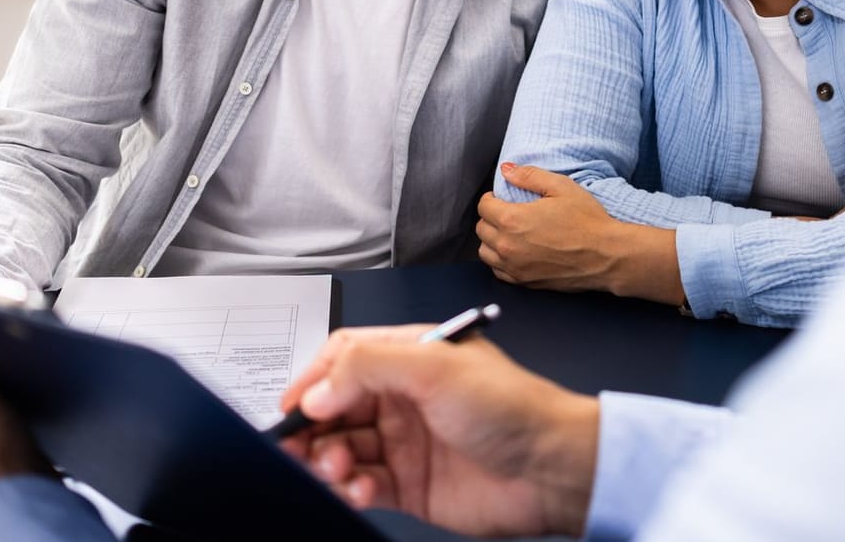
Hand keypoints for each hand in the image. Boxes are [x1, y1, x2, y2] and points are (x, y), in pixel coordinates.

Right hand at [278, 326, 599, 537]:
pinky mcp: (409, 485)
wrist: (552, 469)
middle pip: (334, 407)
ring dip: (328, 459)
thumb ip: (369, 368)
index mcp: (410, 356)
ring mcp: (405, 442)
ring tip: (337, 468)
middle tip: (296, 446)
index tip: (292, 407)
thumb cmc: (513, 408)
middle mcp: (403, 398)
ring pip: (342, 448)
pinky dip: (350, 488)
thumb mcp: (435, 367)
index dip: (313, 380)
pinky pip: (361, 484)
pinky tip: (358, 488)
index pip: (344, 358)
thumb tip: (317, 390)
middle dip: (311, 427)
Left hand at [478, 164, 684, 304]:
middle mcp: (507, 245)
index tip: (501, 197)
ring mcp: (515, 267)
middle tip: (507, 212)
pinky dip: (500, 260)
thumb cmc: (587, 220)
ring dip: (492, 240)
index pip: (484, 206)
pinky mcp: (524, 282)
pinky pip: (498, 271)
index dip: (491, 198)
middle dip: (491, 217)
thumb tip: (507, 170)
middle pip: (482, 229)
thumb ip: (530, 176)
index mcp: (512, 219)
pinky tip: (515, 251)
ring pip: (485, 252)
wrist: (607, 255)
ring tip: (509, 232)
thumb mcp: (561, 187)